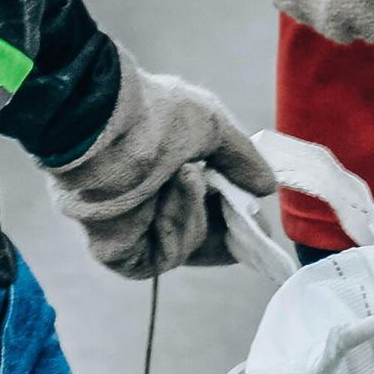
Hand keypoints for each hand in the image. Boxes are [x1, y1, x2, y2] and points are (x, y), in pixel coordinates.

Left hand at [49, 50, 277, 280]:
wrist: (106, 128)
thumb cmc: (155, 117)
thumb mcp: (213, 127)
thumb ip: (241, 159)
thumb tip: (267, 187)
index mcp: (161, 168)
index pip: (204, 204)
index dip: (234, 216)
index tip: (259, 221)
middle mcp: (145, 200)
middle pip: (198, 234)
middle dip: (226, 228)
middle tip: (249, 222)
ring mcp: (131, 228)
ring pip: (186, 245)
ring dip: (196, 212)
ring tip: (185, 175)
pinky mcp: (118, 251)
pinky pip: (164, 257)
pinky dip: (178, 229)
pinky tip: (171, 194)